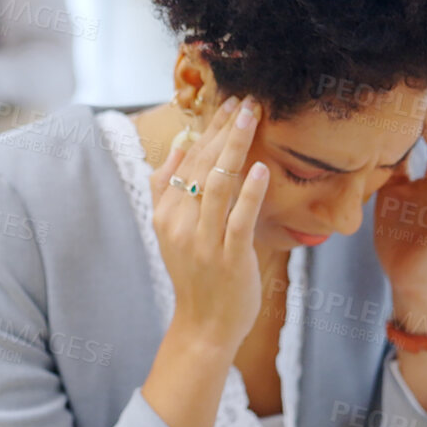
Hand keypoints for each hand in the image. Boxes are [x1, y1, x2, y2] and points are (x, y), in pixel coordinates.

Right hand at [149, 96, 270, 355]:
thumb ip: (169, 189)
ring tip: (252, 118)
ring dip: (235, 147)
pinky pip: (238, 219)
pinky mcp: (228, 258)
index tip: (228, 102)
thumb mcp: (171, 231)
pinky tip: (260, 168)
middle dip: (224, 128)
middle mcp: (180, 223)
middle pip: (202, 165)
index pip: (187, 160)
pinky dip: (249, 192)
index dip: (208, 128)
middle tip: (246, 99)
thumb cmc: (196, 276)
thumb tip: (181, 145)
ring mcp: (204, 241)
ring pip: (218, 184)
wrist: (203, 326)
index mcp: (165, 212)